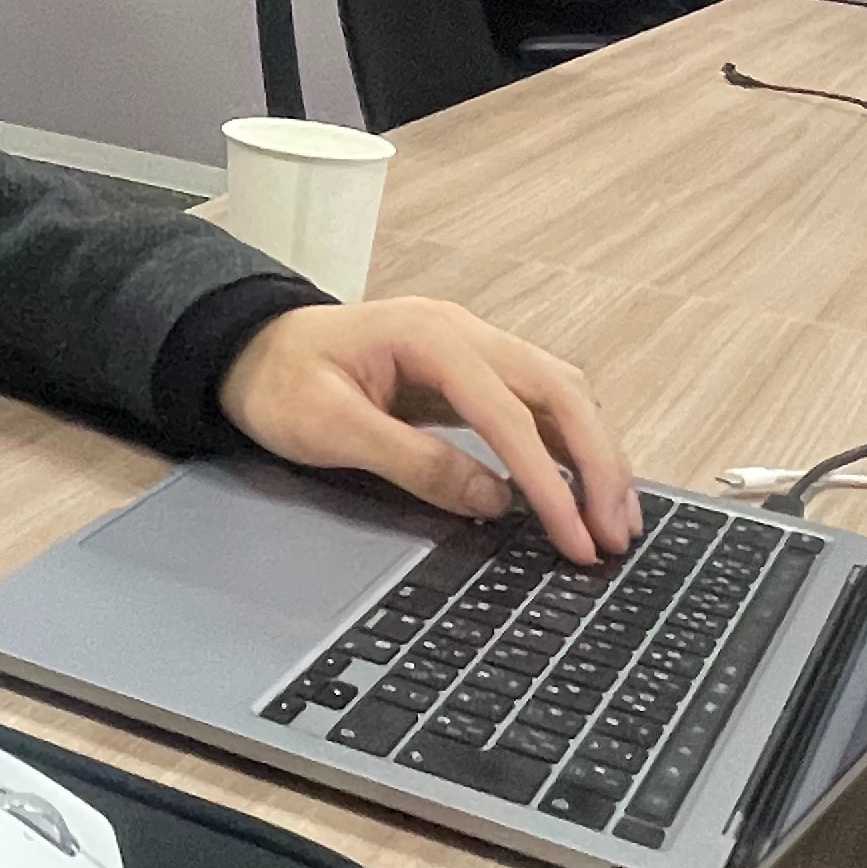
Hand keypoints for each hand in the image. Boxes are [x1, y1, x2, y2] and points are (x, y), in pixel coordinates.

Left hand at [217, 298, 642, 561]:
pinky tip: (583, 486)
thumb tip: (494, 500)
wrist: (248, 345)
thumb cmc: (279, 381)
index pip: (509, 412)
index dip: (548, 479)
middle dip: (598, 462)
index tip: (574, 535)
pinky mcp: (470, 370)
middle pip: (558, 390)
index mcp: (429, 336)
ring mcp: (470, 346)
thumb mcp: (329, 428)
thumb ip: (412, 461)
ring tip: (616, 520)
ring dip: (595, 454)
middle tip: (618, 534)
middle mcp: (463, 331)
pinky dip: (569, 445)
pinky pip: (537, 403)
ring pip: (560, 392)